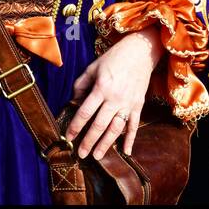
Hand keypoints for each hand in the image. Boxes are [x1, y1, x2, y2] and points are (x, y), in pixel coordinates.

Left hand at [63, 28, 162, 159]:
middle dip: (88, 141)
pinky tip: (126, 152)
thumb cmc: (113, 58)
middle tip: (81, 154)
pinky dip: (131, 140)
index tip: (68, 137)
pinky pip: (134, 126)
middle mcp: (115, 98)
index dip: (75, 126)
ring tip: (97, 156)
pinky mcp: (138, 106)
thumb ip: (81, 85)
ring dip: (106, 144)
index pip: (85, 112)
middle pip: (99, 125)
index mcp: (101, 88)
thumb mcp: (93, 67)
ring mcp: (128, 103)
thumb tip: (73, 101)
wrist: (140, 52)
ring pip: (115, 129)